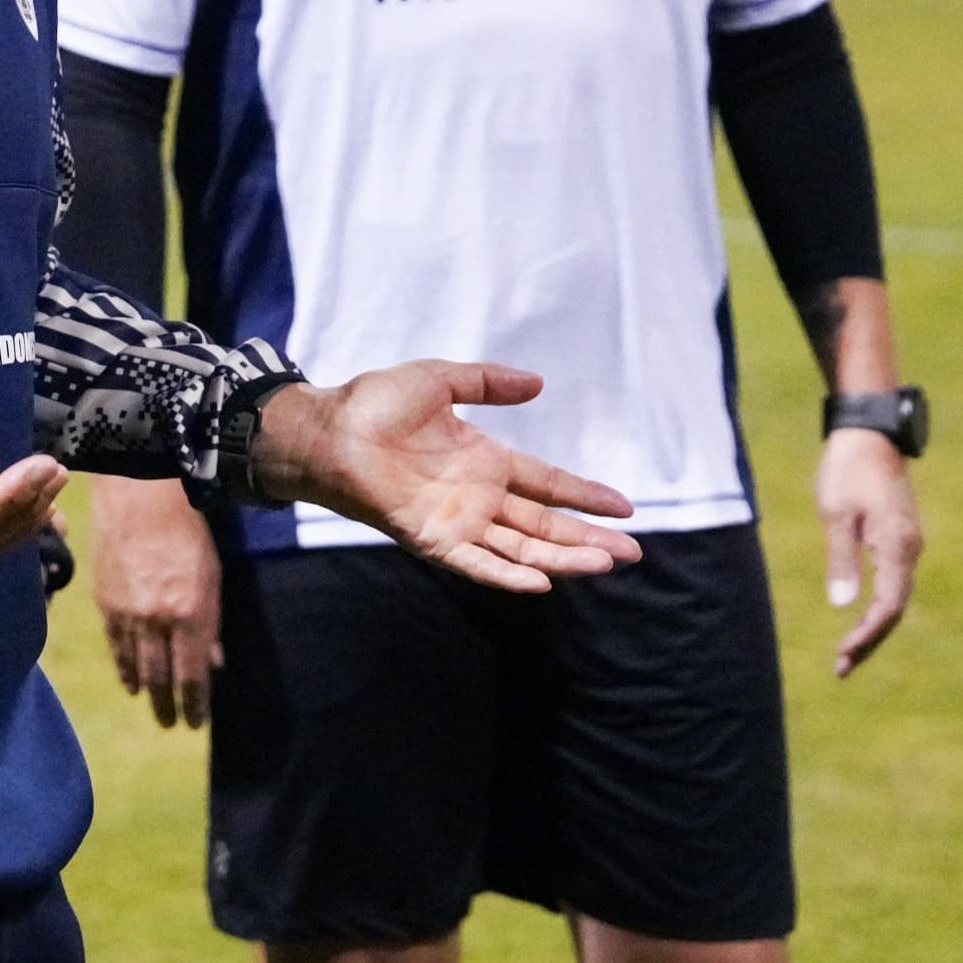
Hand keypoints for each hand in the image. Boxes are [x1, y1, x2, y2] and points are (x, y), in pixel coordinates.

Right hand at [87, 475, 220, 727]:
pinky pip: (115, 648)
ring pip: (137, 668)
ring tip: (154, 710)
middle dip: (168, 706)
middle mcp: (157, 621)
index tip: (196, 723)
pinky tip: (130, 683)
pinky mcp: (105, 604)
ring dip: (147, 693)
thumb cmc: (187, 536)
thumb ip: (211, 625)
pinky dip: (124, 669)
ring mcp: (128, 614)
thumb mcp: (212, 579)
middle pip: (162, 679)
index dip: (195, 705)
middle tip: (172, 724)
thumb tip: (214, 663)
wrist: (139, 499)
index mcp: (190, 614)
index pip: (192, 676)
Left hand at [251, 363, 639, 592]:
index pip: (548, 484)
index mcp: (485, 462)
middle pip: (545, 525)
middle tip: (634, 553)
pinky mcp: (432, 539)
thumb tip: (538, 383)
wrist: (329, 427)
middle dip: (589, 539)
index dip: (586, 495)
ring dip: (563, 559)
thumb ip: (488, 382)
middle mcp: (479, 497)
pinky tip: (542, 583)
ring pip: (522, 548)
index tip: (625, 508)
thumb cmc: (375, 403)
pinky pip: (476, 563)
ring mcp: (458, 521)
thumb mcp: (440, 379)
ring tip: (605, 564)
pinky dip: (507, 575)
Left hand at [813, 426, 920, 676]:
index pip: (888, 606)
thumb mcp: (836, 514)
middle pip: (896, 608)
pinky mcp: (900, 535)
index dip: (867, 635)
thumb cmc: (847, 468)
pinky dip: (878, 604)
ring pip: (896, 596)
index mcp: (897, 546)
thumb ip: (841, 559)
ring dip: (874, 625)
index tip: (844, 656)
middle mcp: (910, 548)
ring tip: (848, 652)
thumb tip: (842, 605)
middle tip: (842, 667)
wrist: (868, 431)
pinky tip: (861, 616)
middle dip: (870, 640)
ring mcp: (908, 542)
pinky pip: (894, 580)